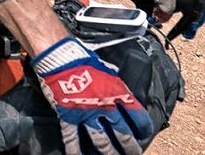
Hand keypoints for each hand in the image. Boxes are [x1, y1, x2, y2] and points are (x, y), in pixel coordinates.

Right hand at [32, 37, 152, 154]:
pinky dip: (75, 150)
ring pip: (101, 141)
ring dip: (109, 151)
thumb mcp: (105, 68)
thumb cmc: (82, 59)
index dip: (143, 127)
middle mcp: (104, 107)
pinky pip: (72, 138)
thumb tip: (119, 88)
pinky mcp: (68, 117)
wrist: (59, 58)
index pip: (137, 116)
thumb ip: (114, 84)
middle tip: (133, 152)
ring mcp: (86, 115)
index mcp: (116, 94)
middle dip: (129, 146)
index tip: (144, 132)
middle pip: (122, 133)